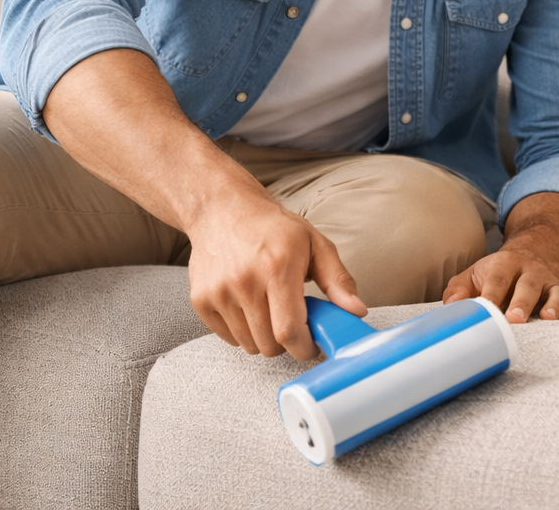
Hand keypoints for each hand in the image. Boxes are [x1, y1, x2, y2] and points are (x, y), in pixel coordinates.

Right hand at [186, 183, 366, 359]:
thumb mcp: (315, 243)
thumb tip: (358, 310)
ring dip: (264, 338)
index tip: (312, 344)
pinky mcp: (201, 300)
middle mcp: (245, 281)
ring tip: (270, 310)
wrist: (222, 209)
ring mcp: (219, 292)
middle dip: (287, 343)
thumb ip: (338, 280)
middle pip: (269, 344)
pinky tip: (249, 307)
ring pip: (248, 345)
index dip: (304, 347)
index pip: (290, 331)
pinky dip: (242, 332)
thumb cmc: (273, 227)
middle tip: (292, 321)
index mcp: (278, 267)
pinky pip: (228, 338)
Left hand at [443, 246, 558, 322]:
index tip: (485, 309)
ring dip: (543, 305)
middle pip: (525, 284)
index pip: (497, 278)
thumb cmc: (495, 274)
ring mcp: (544, 280)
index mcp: (503, 264)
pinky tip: (553, 317)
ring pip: (546, 290)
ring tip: (539, 320)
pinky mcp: (558, 290)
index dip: (492, 294)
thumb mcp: (473, 275)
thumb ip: (459, 288)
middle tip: (513, 319)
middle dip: (520, 301)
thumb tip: (451, 304)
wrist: (529, 257)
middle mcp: (527, 269)